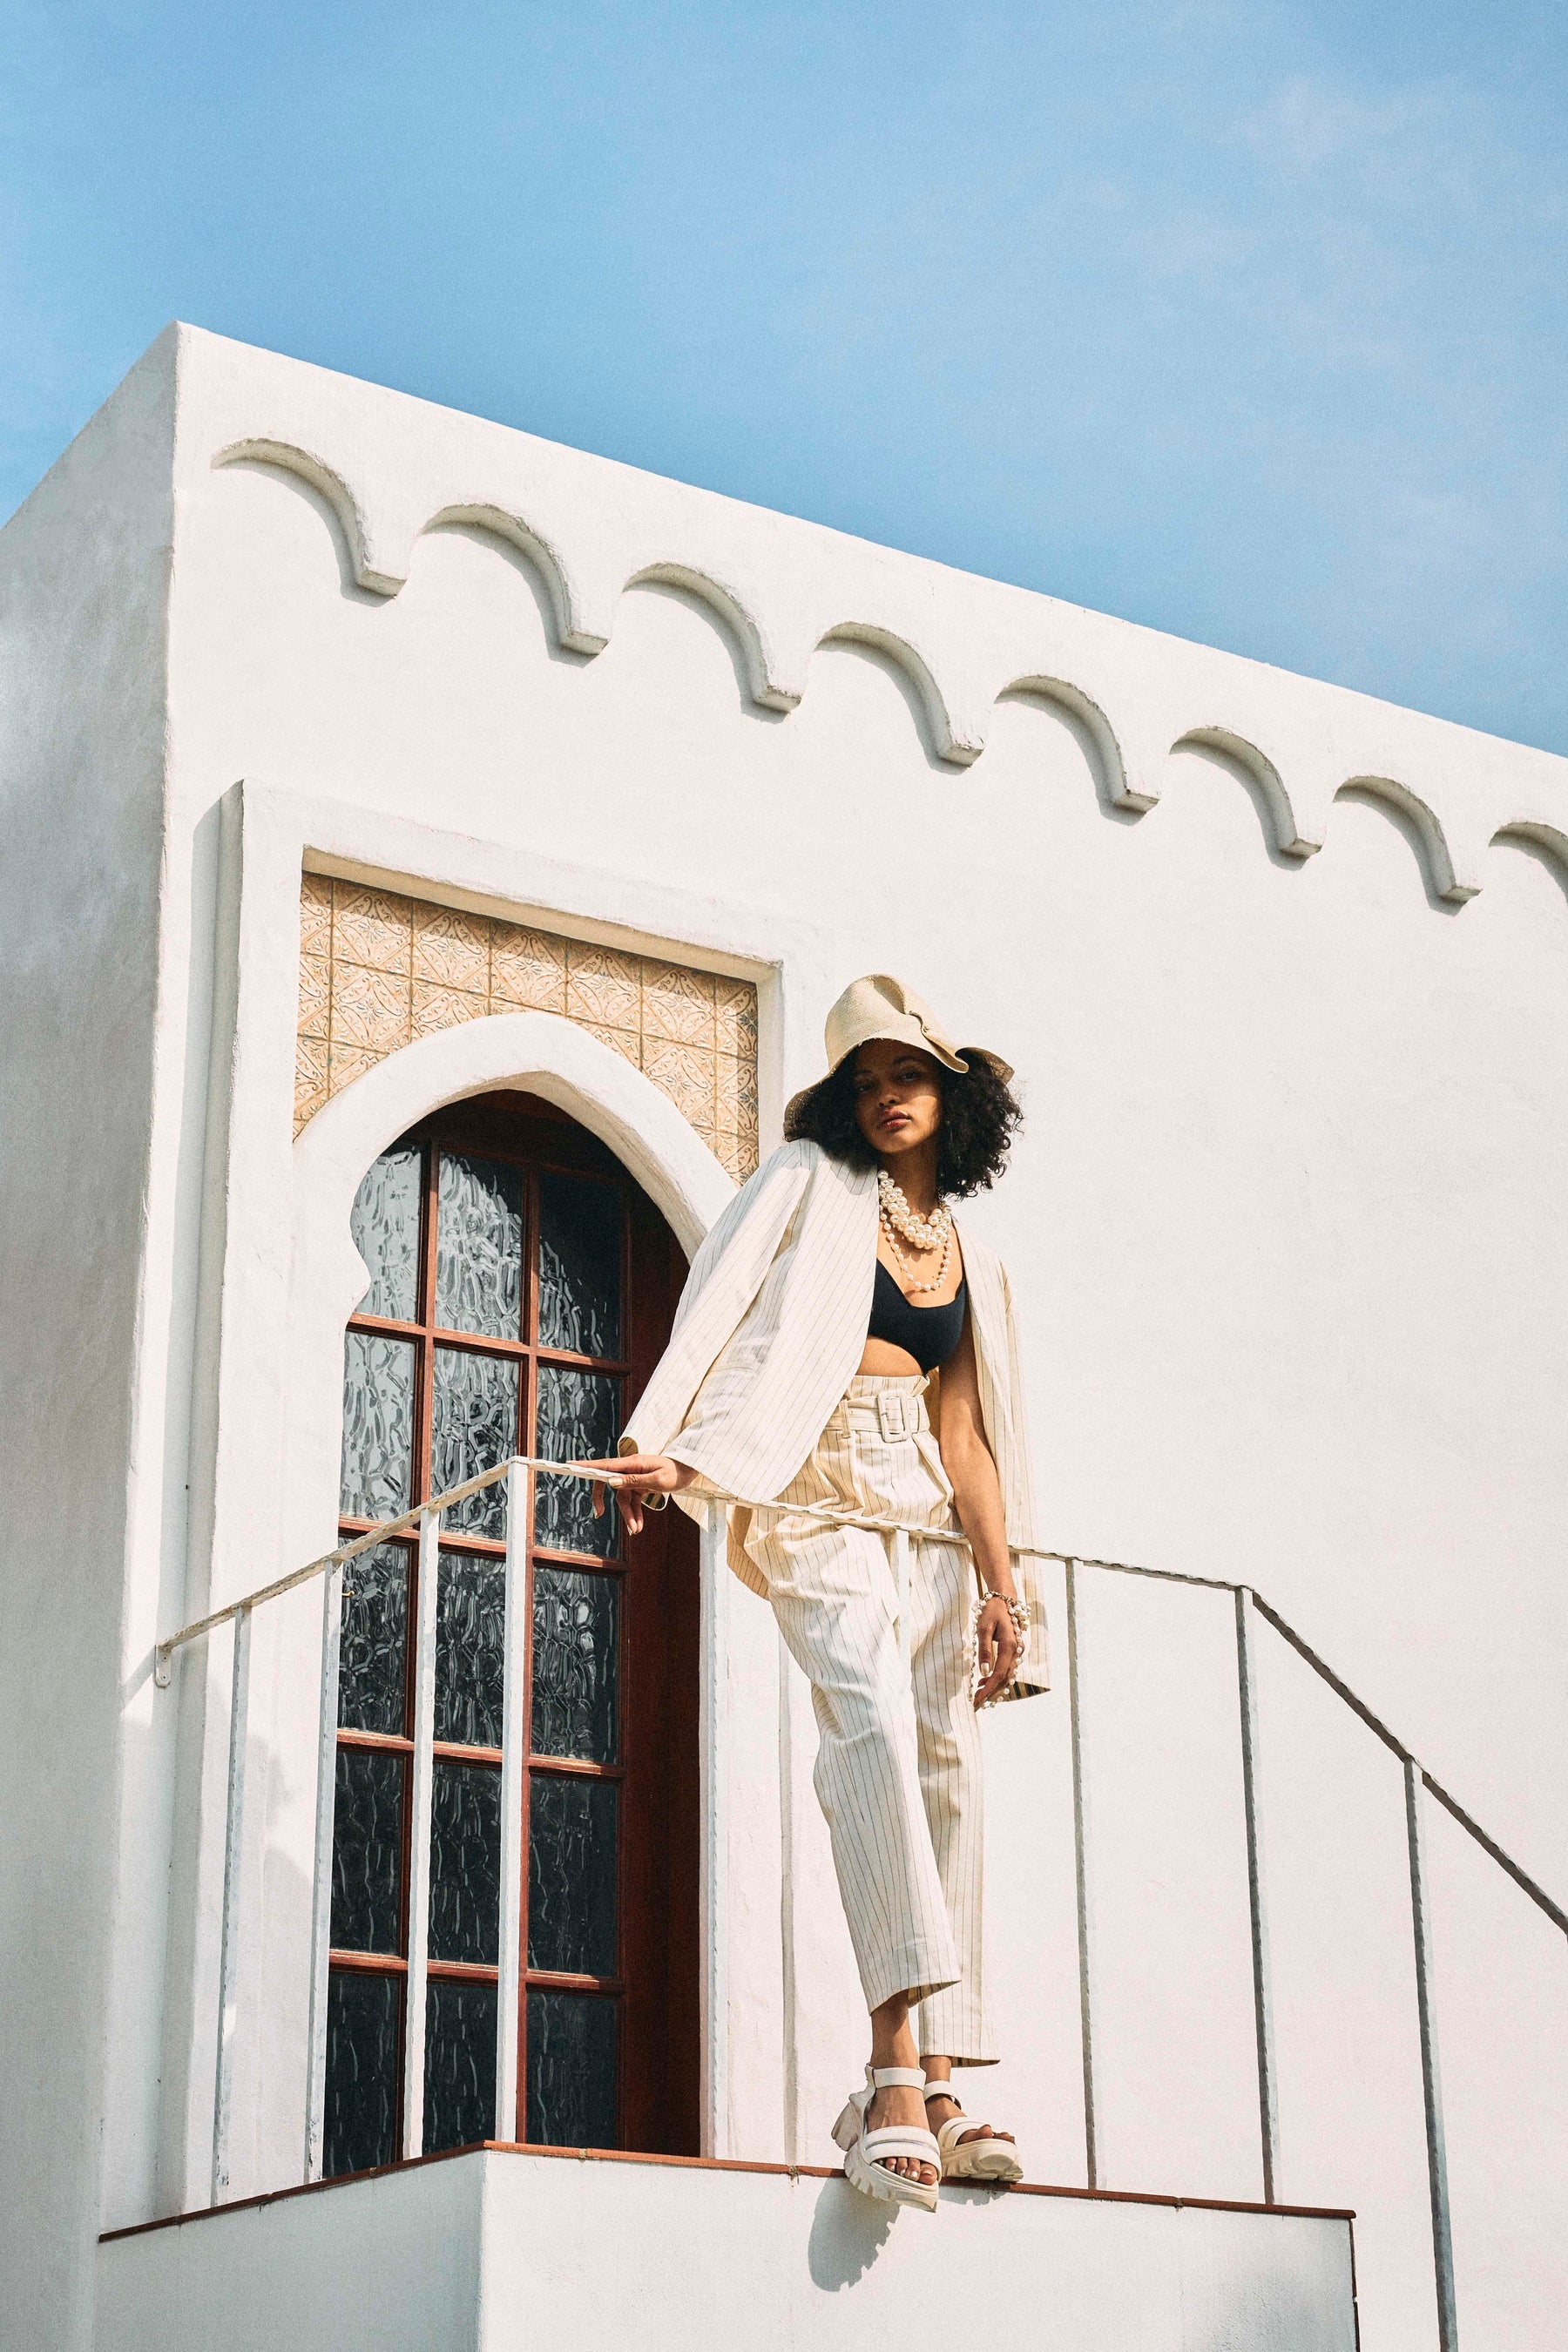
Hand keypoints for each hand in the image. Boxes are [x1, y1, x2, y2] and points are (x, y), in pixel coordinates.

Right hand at [578, 1453, 694, 1536]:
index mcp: (631, 1463)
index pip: (604, 1464)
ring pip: (623, 1497)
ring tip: (635, 1530)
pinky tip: (639, 1526)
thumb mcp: (657, 1480)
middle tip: (599, 1514)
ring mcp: (635, 1476)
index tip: (569, 1465)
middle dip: (603, 1500)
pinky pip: (633, 1500)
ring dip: (627, 1514)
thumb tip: (611, 1482)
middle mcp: (630, 1468)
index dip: (586, 1466)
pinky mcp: (641, 1484)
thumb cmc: (676, 1472)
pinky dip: (635, 1513)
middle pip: (608, 1482)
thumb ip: (633, 1481)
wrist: (692, 1471)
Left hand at [974, 1592, 1019, 1706]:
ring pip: (1007, 1676)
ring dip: (994, 1687)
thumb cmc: (992, 1611)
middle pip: (1005, 1679)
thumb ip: (985, 1650)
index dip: (988, 1690)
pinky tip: (985, 1681)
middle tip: (976, 1703)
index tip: (977, 1700)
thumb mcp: (983, 1628)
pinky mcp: (1014, 1650)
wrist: (1004, 1598)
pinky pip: (1008, 1669)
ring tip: (978, 1694)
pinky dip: (997, 1678)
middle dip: (991, 1693)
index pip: (999, 1675)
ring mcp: (1017, 1651)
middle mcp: (1017, 1651)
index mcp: (1010, 1646)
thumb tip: (984, 1672)